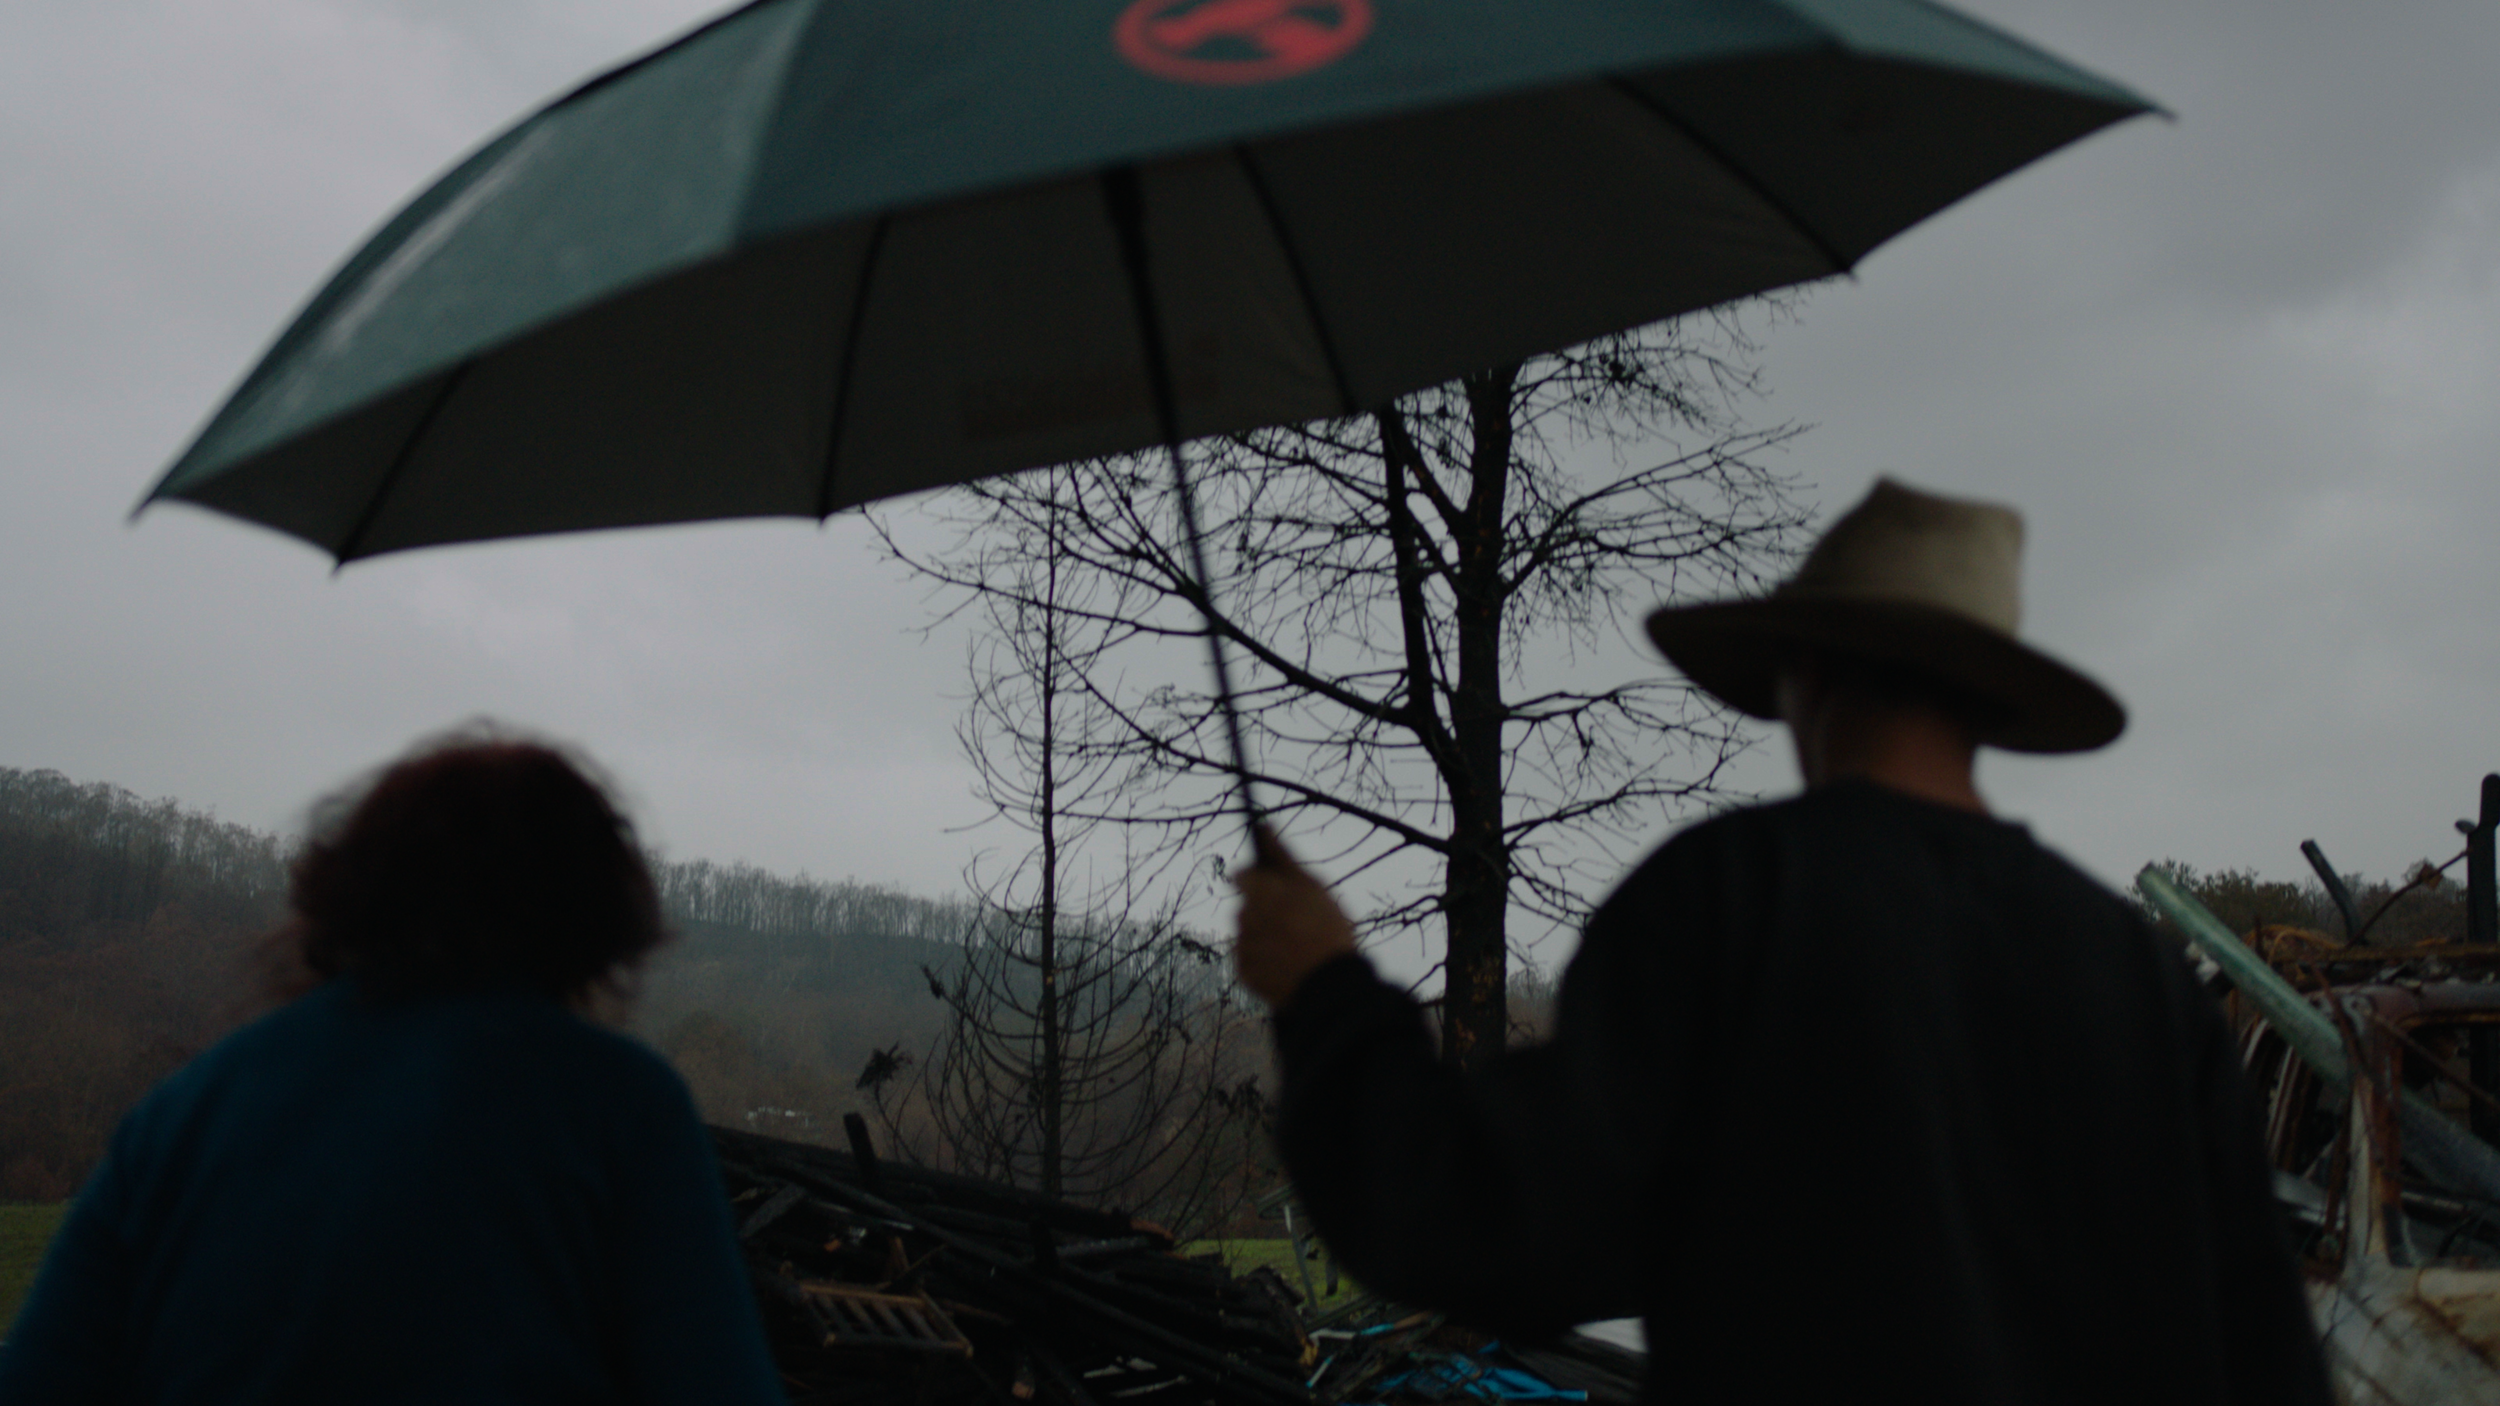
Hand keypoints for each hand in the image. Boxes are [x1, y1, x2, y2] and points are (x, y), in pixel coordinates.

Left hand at [1232, 824, 1358, 1008]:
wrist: (1328, 985)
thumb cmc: (1325, 929)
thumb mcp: (1312, 885)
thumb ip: (1282, 855)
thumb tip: (1263, 827)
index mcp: (1257, 891)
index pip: (1243, 874)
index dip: (1261, 880)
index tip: (1280, 889)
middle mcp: (1242, 916)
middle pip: (1247, 905)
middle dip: (1266, 909)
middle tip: (1297, 920)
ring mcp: (1241, 946)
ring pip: (1249, 931)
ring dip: (1266, 934)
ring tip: (1297, 945)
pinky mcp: (1244, 973)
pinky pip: (1251, 958)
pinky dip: (1265, 959)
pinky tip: (1289, 963)